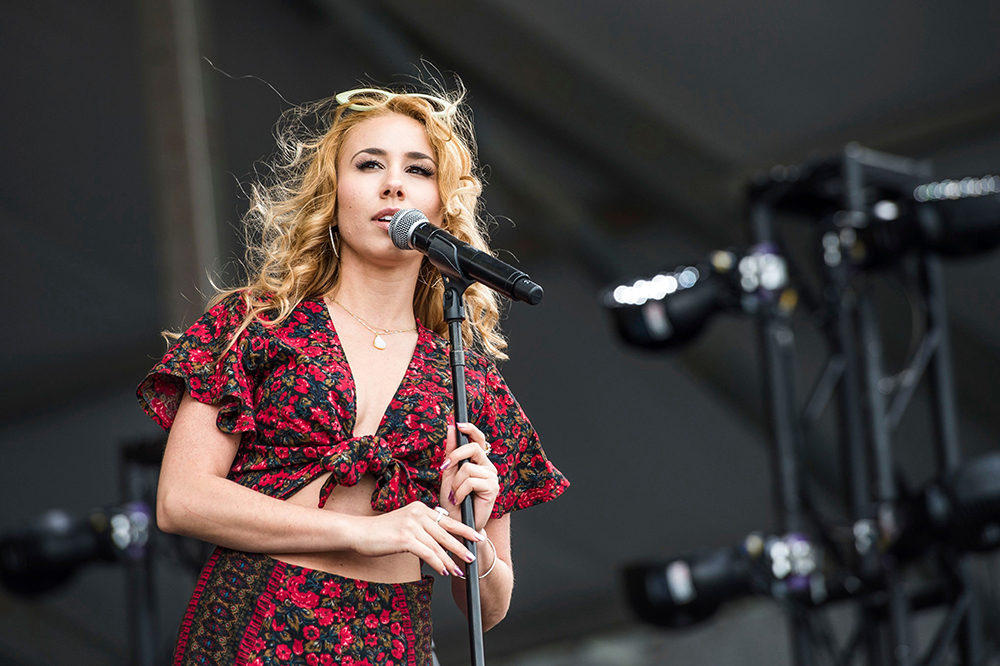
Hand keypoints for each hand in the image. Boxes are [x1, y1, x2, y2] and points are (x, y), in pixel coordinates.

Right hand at [351, 502, 482, 576]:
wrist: (358, 532)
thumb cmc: (380, 531)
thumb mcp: (404, 522)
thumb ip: (421, 525)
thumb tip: (438, 536)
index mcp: (420, 508)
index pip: (447, 519)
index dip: (464, 529)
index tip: (477, 537)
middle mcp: (418, 513)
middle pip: (446, 532)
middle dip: (462, 546)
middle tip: (473, 557)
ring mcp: (411, 525)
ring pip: (438, 546)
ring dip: (450, 560)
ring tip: (459, 571)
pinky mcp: (405, 538)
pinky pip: (427, 553)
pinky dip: (437, 563)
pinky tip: (443, 571)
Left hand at [439, 422, 499, 530]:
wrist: (457, 524)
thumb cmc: (453, 501)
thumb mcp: (449, 473)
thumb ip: (451, 452)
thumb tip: (451, 429)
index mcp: (479, 461)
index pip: (479, 439)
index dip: (470, 429)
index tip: (458, 424)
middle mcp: (488, 467)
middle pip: (473, 448)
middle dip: (455, 455)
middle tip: (445, 467)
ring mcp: (492, 477)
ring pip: (468, 467)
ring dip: (456, 482)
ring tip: (454, 494)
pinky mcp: (492, 488)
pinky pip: (471, 481)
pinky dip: (460, 491)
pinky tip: (460, 499)